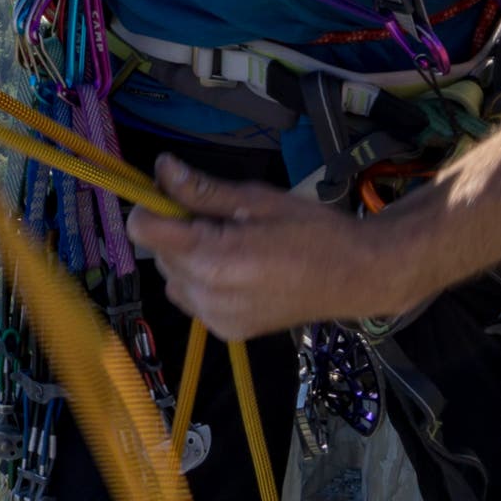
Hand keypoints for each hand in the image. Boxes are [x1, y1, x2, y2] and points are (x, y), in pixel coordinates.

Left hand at [128, 159, 413, 340]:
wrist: (356, 277)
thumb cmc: (313, 230)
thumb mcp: (256, 199)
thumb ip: (202, 190)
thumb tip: (161, 168)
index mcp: (214, 258)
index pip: (145, 230)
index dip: (151, 206)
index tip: (173, 193)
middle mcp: (208, 296)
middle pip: (159, 253)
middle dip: (175, 230)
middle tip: (218, 217)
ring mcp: (216, 319)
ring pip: (172, 277)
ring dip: (185, 256)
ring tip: (229, 244)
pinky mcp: (227, 331)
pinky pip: (192, 299)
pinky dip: (200, 281)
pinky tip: (236, 270)